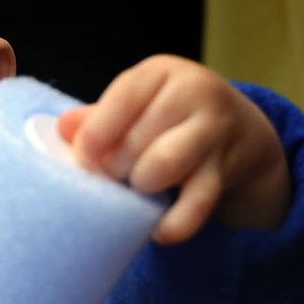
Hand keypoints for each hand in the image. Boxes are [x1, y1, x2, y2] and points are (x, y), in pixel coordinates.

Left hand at [58, 55, 290, 243]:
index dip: (95, 134)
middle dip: (116, 167)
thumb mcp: (139, 105)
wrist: (242, 131)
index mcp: (161, 72)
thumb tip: (61, 128)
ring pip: (162, 165)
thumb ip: (99, 117)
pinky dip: (173, 224)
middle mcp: (192, 93)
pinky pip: (196, 204)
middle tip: (115, 175)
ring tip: (138, 188)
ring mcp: (213, 131)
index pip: (122, 98)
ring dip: (140, 185)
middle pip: (136, 138)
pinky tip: (158, 230)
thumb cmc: (171, 117)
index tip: (83, 159)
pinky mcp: (225, 171)